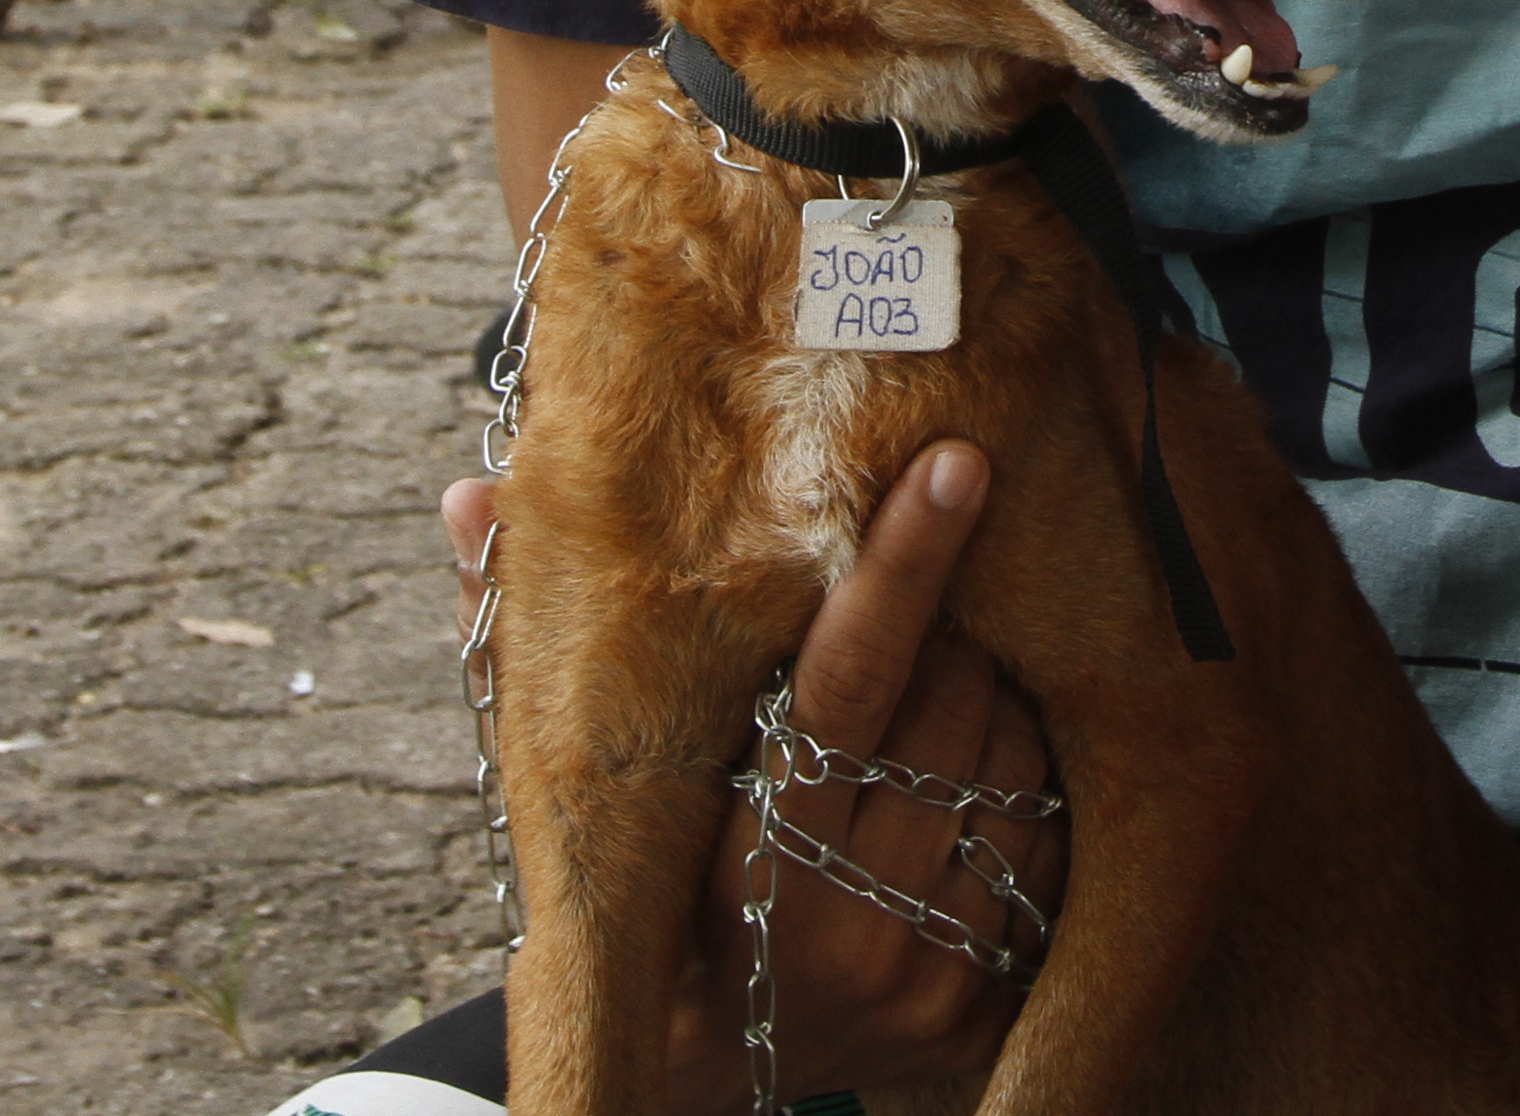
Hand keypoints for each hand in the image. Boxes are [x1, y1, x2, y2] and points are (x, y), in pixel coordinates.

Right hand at [446, 445, 1064, 1113]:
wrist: (702, 1079)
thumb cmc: (636, 897)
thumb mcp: (589, 789)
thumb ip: (527, 645)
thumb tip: (463, 501)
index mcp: (753, 862)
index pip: (851, 680)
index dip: (905, 565)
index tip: (959, 464)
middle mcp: (851, 927)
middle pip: (957, 708)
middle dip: (957, 629)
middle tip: (934, 589)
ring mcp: (928, 968)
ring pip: (1020, 767)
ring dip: (1002, 699)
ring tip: (952, 677)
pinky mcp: (984, 1004)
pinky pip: (1056, 848)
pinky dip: (1034, 784)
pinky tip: (988, 762)